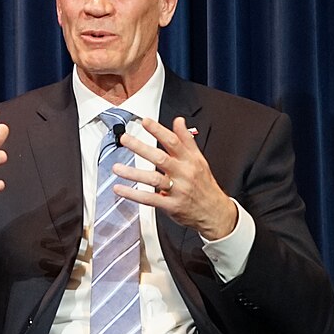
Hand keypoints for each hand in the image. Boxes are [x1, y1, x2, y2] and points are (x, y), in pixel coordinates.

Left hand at [112, 116, 238, 240]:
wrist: (216, 213)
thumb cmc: (205, 185)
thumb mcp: (199, 160)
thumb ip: (187, 140)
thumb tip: (178, 121)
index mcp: (189, 161)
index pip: (174, 142)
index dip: (159, 131)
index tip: (145, 121)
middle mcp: (183, 174)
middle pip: (160, 158)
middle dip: (141, 148)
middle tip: (125, 139)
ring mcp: (177, 190)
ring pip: (153, 179)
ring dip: (133, 173)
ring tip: (116, 167)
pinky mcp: (171, 205)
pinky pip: (150, 199)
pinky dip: (133, 194)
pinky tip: (120, 189)